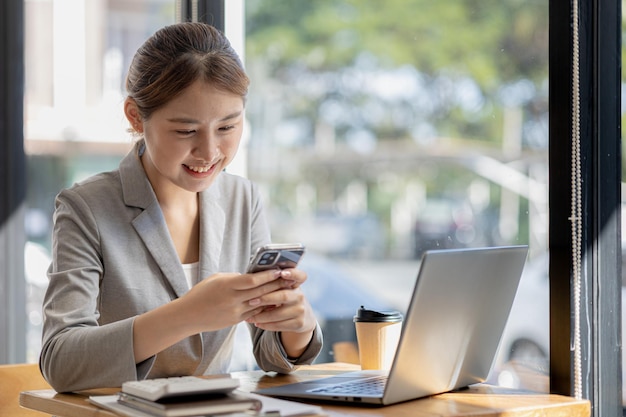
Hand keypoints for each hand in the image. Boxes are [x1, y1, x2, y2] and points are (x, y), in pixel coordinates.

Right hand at [178, 269, 296, 333]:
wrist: (188, 316)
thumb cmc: (201, 293)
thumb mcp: (217, 279)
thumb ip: (234, 277)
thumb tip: (251, 276)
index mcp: (227, 286)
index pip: (252, 280)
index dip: (267, 275)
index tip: (278, 270)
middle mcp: (232, 299)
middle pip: (260, 291)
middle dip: (276, 284)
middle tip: (289, 278)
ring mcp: (235, 312)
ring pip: (260, 303)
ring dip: (274, 296)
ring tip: (286, 289)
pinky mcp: (236, 320)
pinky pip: (255, 312)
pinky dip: (265, 306)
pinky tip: (274, 301)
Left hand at [245, 269, 317, 357]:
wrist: (301, 318)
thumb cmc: (284, 300)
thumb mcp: (283, 289)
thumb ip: (273, 283)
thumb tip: (252, 278)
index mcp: (295, 284)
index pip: (300, 275)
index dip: (293, 273)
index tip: (282, 273)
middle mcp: (299, 296)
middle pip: (283, 296)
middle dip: (266, 299)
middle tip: (251, 302)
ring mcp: (300, 310)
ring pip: (278, 314)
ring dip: (262, 316)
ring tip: (249, 317)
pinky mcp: (299, 323)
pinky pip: (279, 325)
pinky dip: (266, 325)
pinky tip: (257, 323)